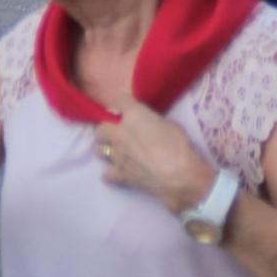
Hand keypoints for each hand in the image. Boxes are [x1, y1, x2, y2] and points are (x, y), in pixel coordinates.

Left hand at [95, 100, 220, 212]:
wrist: (179, 175)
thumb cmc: (179, 146)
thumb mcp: (169, 125)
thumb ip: (153, 122)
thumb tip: (148, 125)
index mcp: (133, 116)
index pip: (119, 100)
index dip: (122, 103)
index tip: (126, 107)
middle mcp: (119, 133)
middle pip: (101, 127)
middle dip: (106, 129)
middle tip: (116, 132)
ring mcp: (117, 155)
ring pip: (97, 149)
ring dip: (103, 148)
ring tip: (112, 151)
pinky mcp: (119, 174)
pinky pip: (106, 173)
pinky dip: (109, 173)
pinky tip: (116, 172)